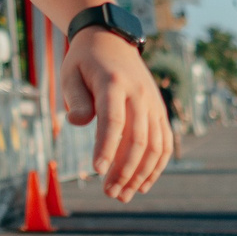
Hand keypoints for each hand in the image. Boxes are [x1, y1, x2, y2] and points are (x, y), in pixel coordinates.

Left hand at [61, 26, 170, 199]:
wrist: (112, 40)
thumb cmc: (85, 61)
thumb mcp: (70, 73)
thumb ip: (75, 99)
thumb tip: (77, 123)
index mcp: (113, 84)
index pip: (113, 121)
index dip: (106, 147)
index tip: (95, 171)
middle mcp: (138, 95)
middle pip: (137, 139)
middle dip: (123, 170)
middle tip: (109, 193)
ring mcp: (153, 104)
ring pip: (155, 145)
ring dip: (141, 174)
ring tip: (123, 195)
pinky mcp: (160, 111)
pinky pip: (165, 142)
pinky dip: (157, 166)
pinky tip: (143, 184)